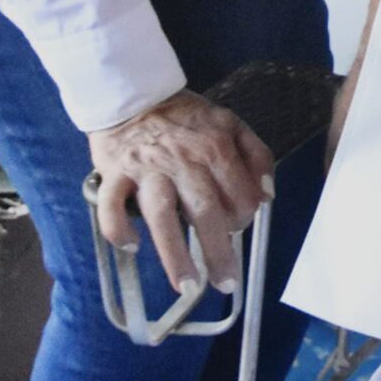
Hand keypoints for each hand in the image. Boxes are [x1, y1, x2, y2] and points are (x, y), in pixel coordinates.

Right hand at [89, 90, 274, 294]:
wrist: (133, 95)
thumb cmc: (185, 117)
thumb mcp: (230, 123)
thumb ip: (256, 155)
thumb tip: (268, 194)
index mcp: (214, 147)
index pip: (238, 193)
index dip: (245, 216)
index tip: (240, 229)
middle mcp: (182, 161)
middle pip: (205, 211)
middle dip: (217, 251)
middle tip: (225, 282)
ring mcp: (146, 170)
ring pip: (161, 215)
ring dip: (173, 253)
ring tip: (185, 285)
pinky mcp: (114, 174)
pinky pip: (112, 206)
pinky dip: (118, 229)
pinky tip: (132, 246)